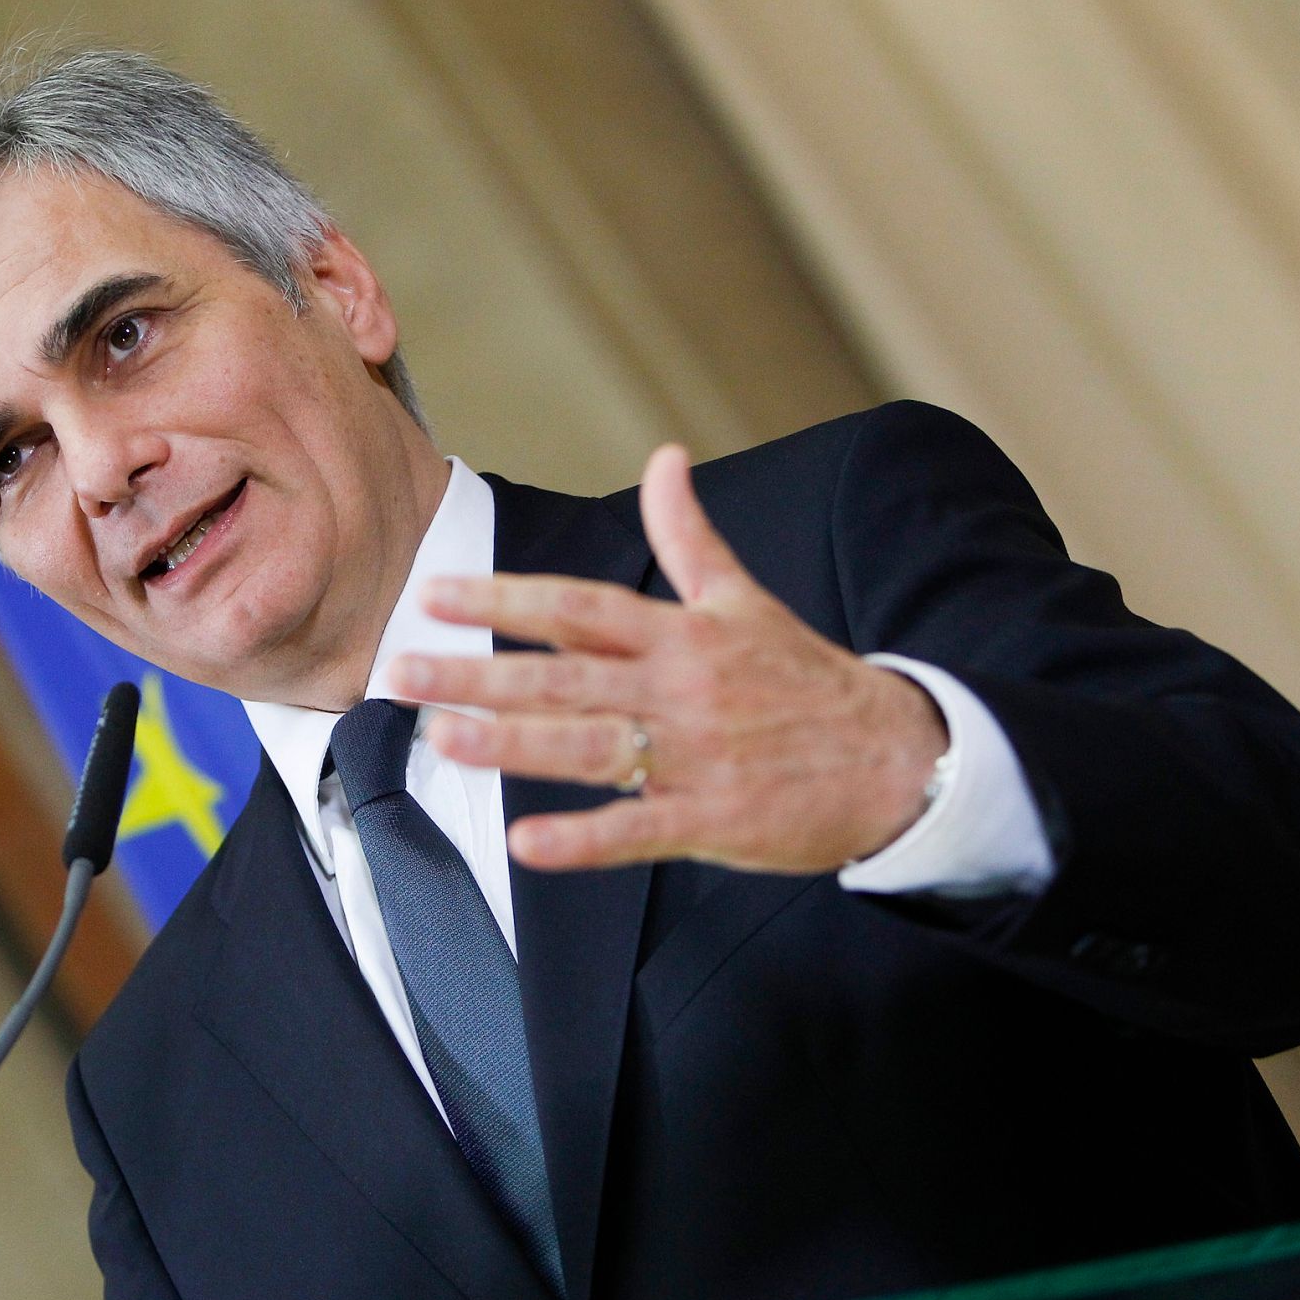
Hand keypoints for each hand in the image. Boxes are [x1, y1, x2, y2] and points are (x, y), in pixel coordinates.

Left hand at [389, 445, 948, 872]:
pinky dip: (585, 838)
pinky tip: (527, 842)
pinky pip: (639, 829)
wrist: (899, 758)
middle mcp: (680, 687)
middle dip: (477, 670)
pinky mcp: (715, 818)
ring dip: (512, 743)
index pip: (579, 606)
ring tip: (441, 738)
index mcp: (683, 633)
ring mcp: (695, 754)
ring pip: (589, 745)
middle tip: (399, 672)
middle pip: (564, 674)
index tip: (433, 594)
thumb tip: (665, 457)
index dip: (504, 596)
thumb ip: (690, 536)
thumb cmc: (808, 680)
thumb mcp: (747, 600)